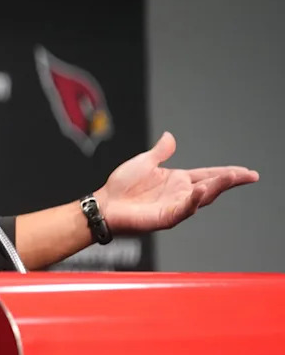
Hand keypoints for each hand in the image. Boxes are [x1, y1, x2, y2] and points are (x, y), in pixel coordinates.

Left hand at [96, 131, 258, 233]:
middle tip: (250, 175)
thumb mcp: (144, 162)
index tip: (245, 171)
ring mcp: (174, 206)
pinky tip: (201, 191)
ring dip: (217, 188)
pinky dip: (193, 201)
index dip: (226, 173)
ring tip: (232, 177)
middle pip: (212, 187)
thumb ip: (160, 152)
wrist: (104, 204)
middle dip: (231, 180)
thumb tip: (170, 137)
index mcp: (177, 180)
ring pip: (202, 197)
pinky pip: (183, 209)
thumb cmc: (122, 186)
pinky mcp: (165, 217)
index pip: (208, 175)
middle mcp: (180, 194)